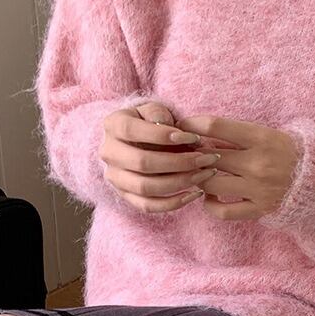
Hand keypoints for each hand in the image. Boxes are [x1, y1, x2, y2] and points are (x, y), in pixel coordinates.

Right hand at [99, 102, 222, 213]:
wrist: (137, 141)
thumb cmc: (150, 122)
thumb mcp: (153, 109)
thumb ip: (157, 113)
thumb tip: (164, 125)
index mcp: (113, 125)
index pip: (132, 131)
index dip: (163, 135)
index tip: (193, 137)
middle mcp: (108, 153)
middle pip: (142, 163)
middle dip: (179, 162)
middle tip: (206, 159)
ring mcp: (115, 178)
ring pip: (146, 188)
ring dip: (179, 183)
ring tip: (204, 174)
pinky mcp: (126, 196)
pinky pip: (148, 206)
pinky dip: (173, 203)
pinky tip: (195, 194)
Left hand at [171, 115, 300, 220]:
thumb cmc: (288, 151)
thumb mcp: (268, 133)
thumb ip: (237, 134)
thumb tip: (200, 132)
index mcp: (261, 137)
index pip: (214, 126)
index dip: (191, 125)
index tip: (182, 128)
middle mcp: (258, 163)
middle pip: (207, 156)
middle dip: (192, 154)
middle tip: (186, 153)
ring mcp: (258, 188)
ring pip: (209, 184)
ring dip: (199, 178)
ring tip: (198, 173)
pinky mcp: (259, 209)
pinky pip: (223, 211)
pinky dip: (210, 205)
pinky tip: (210, 197)